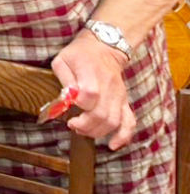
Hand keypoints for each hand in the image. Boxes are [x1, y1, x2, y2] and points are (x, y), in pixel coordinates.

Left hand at [52, 30, 134, 148]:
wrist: (104, 48)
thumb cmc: (79, 54)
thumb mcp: (63, 59)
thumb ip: (64, 78)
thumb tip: (67, 97)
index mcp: (91, 73)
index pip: (90, 94)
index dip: (78, 104)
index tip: (67, 105)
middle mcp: (109, 86)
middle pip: (102, 113)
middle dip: (85, 125)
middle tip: (72, 124)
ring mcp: (119, 96)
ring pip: (114, 121)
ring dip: (97, 132)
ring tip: (82, 131)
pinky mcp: (124, 102)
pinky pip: (129, 122)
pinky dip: (123, 136)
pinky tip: (113, 145)